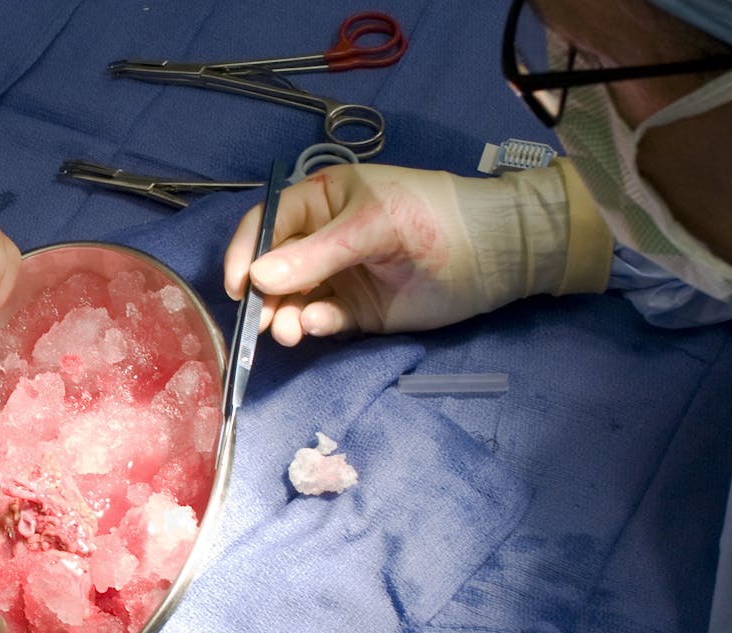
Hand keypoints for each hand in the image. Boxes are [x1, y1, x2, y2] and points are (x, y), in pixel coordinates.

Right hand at [223, 161, 611, 345]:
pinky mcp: (357, 310)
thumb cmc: (432, 218)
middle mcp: (322, 238)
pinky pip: (323, 319)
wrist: (494, 254)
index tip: (237, 286)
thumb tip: (256, 280)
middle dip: (263, 295)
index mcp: (322, 201)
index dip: (246, 252)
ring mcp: (339, 276)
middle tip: (261, 321)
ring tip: (290, 332)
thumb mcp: (372, 225)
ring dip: (285, 316)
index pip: (267, 222)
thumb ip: (315, 254)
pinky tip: (320, 326)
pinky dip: (316, 324)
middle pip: (273, 267)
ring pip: (293, 299)